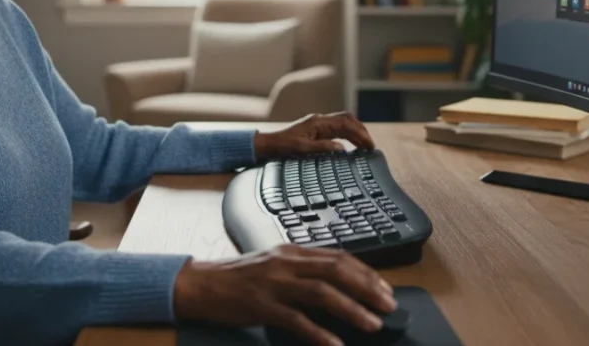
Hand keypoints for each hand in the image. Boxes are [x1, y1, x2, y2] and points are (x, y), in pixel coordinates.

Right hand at [172, 244, 396, 345]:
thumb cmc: (237, 278)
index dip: (366, 273)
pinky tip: (335, 345)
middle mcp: (286, 263)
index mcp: (291, 252)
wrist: (200, 285)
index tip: (385, 288)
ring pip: (322, 293)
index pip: (338, 257)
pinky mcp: (262, 306)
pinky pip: (297, 320)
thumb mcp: (273, 264)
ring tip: (372, 324)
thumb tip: (336, 284)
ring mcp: (274, 284)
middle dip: (367, 288)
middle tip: (388, 306)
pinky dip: (320, 334)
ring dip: (352, 310)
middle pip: (336, 271)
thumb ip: (301, 269)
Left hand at [254, 112, 374, 160]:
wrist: (271, 144)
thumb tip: (342, 148)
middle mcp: (321, 120)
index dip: (359, 132)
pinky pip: (337, 130)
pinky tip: (352, 145)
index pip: (345, 122)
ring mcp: (319, 124)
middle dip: (361, 131)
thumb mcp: (302, 149)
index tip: (368, 143)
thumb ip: (322, 147)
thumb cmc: (284, 146)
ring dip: (356, 133)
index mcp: (318, 122)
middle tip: (370, 145)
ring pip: (343, 124)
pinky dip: (348, 136)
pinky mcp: (318, 130)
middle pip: (347, 120)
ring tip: (365, 146)